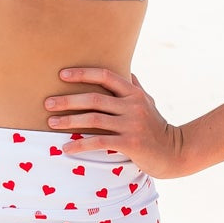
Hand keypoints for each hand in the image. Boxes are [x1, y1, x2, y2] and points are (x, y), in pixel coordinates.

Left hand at [43, 66, 185, 177]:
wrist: (176, 153)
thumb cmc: (156, 126)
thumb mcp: (148, 103)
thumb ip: (134, 87)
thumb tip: (126, 69)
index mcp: (134, 93)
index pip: (106, 75)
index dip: (83, 73)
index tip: (61, 75)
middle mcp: (133, 106)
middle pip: (94, 99)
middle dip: (67, 100)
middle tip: (47, 103)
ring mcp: (132, 125)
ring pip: (93, 119)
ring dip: (69, 121)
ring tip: (51, 123)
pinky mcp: (131, 144)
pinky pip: (99, 142)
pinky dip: (80, 144)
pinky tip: (66, 148)